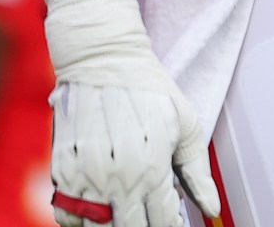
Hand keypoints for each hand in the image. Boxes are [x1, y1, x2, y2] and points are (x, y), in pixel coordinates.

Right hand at [44, 0, 219, 226]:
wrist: (104, 62)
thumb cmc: (152, 92)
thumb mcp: (186, 126)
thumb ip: (198, 173)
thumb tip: (211, 209)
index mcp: (151, 168)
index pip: (163, 221)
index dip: (173, 225)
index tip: (177, 221)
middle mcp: (116, 179)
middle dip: (145, 224)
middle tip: (152, 212)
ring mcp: (84, 178)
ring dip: (115, 223)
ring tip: (130, 208)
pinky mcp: (61, 173)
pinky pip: (66, 217)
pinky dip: (82, 221)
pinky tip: (101, 208)